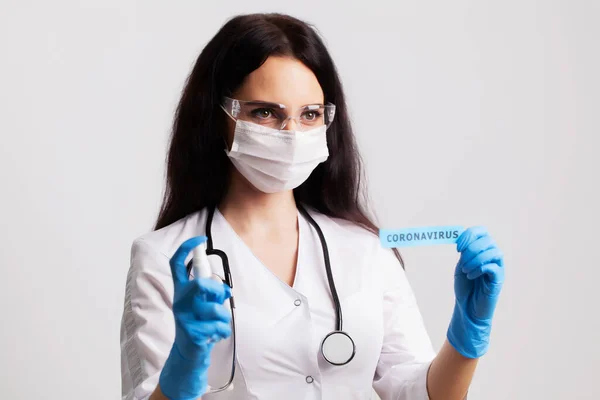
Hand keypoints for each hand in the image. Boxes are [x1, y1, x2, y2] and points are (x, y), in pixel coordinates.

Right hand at [159, 236, 231, 399]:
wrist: (188, 354)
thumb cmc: (199, 324)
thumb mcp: (202, 304)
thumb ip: (211, 292)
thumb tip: (225, 289)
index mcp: (181, 291)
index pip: (177, 264)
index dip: (187, 249)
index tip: (201, 240)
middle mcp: (179, 301)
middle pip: (200, 285)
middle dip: (217, 291)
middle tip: (220, 299)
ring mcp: (184, 318)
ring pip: (216, 309)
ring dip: (223, 317)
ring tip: (216, 324)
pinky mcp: (192, 334)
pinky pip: (219, 326)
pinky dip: (223, 331)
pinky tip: (214, 335)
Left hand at [447, 226, 504, 358]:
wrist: (467, 308)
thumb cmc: (465, 287)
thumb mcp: (461, 265)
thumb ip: (464, 252)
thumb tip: (462, 237)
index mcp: (482, 250)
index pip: (481, 231)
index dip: (469, 235)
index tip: (458, 247)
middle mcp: (492, 256)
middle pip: (488, 239)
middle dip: (472, 248)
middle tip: (461, 261)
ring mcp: (497, 267)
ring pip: (494, 251)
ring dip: (476, 259)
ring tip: (466, 270)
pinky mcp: (499, 279)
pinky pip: (493, 267)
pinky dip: (480, 269)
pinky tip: (471, 276)